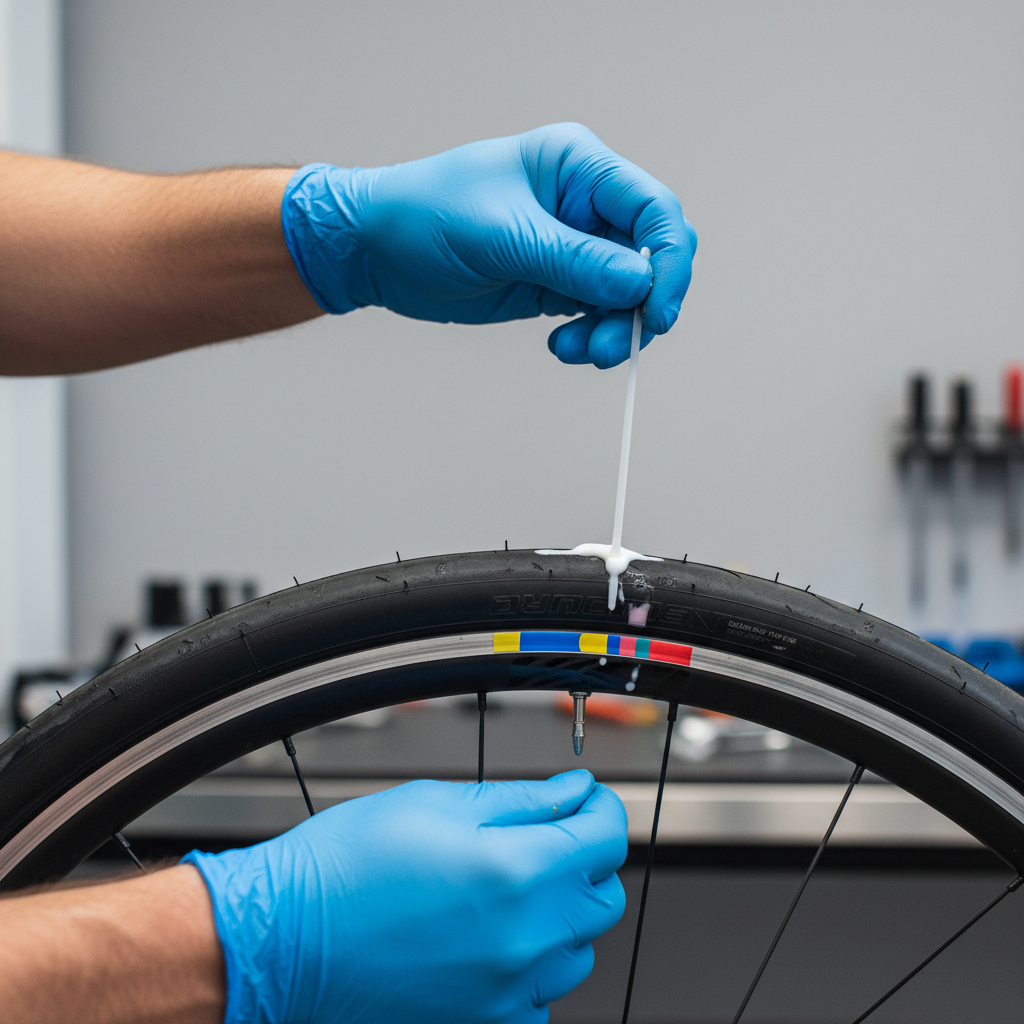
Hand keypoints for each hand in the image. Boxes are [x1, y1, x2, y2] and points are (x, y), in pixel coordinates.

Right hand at [184, 770, 627, 1023]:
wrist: (284, 939)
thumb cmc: (346, 865)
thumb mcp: (438, 803)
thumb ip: (522, 800)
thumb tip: (572, 794)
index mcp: (515, 872)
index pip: (604, 838)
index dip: (600, 809)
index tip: (586, 802)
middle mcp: (523, 940)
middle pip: (602, 898)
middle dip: (582, 860)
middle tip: (542, 838)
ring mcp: (505, 992)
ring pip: (577, 951)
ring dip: (559, 916)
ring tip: (506, 891)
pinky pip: (539, 999)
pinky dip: (530, 969)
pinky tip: (490, 941)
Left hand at [281, 123, 696, 367]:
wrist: (374, 250)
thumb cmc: (423, 216)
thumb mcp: (501, 236)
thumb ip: (574, 261)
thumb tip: (640, 283)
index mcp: (578, 167)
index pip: (653, 209)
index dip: (668, 261)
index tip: (656, 310)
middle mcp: (585, 205)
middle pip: (651, 257)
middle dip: (643, 305)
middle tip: (613, 344)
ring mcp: (573, 247)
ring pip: (628, 295)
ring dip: (615, 330)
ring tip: (577, 352)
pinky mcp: (556, 284)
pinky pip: (597, 315)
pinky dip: (590, 338)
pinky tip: (560, 348)